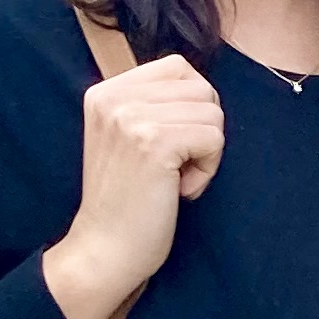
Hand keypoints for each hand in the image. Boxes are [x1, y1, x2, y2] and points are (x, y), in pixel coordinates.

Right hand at [42, 51, 225, 318]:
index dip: (192, 108)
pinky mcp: (154, 142)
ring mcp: (132, 117)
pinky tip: (179, 190)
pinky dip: (207, 170)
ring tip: (173, 180)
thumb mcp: (127, 138)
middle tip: (173, 168)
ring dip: (205, 154)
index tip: (170, 146)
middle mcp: (114, 96)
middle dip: (201, 131)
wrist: (104, 250)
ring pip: (212, 113)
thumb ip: (153, 105)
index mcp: (106, 90)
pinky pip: (214, 138)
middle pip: (201, 89)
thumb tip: (203, 86)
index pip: (179, 68)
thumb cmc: (127, 201)